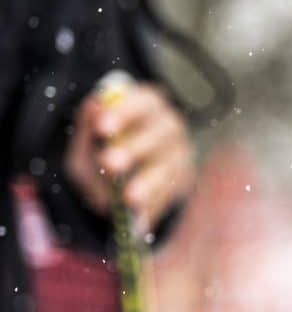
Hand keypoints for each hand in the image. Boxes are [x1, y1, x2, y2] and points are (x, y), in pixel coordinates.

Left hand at [64, 83, 195, 232]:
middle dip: (135, 147)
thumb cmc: (102, 158)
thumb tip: (94, 105)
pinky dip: (155, 201)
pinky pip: (172, 193)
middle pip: (164, 131)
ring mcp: (181, 156)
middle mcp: (170, 128)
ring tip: (128, 196)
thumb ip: (88, 126)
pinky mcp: (184, 185)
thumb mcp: (87, 143)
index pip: (145, 102)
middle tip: (109, 163)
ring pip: (172, 164)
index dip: (126, 112)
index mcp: (148, 108)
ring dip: (149, 180)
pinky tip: (140, 209)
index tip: (102, 128)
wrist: (117, 194)